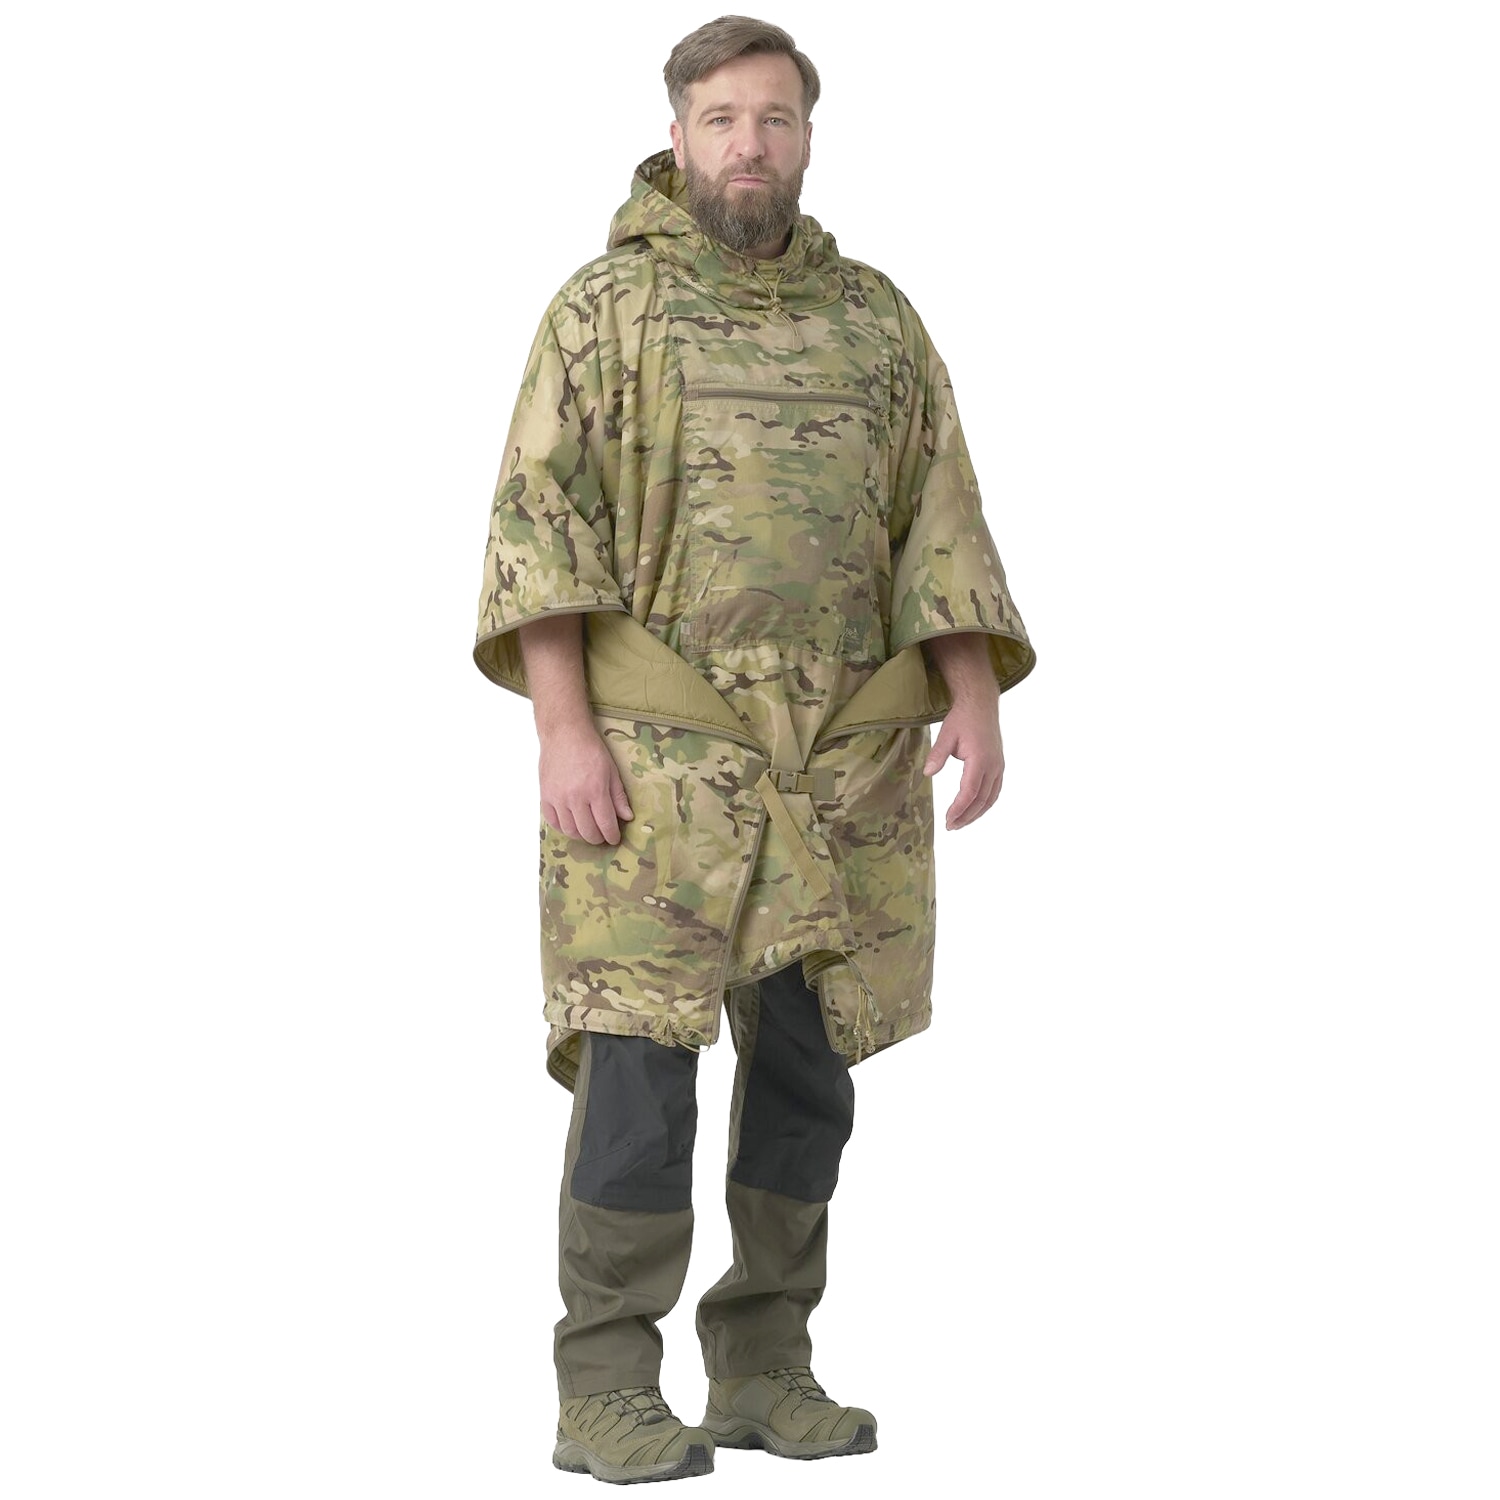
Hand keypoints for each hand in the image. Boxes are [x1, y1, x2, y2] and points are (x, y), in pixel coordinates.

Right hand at [540, 722, 633, 844]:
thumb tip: (627, 817)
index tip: (614, 838)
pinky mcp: (545, 796)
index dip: (611, 835)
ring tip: (587, 832)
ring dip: (581, 836)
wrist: (564, 734)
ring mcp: (558, 798)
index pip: (605, 823)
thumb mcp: (612, 771)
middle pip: (587, 831)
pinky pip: (553, 822)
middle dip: (597, 838)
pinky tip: (571, 826)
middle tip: (602, 836)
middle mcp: (575, 797)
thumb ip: (618, 796)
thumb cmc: (590, 749)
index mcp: (595, 790)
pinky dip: (563, 828)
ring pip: (569, 830)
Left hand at [923, 699, 1004, 829]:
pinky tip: (975, 810)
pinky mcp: (999, 765)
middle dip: (966, 816)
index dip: (958, 809)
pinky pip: (995, 791)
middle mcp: (993, 766)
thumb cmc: (962, 719)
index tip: (947, 820)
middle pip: (981, 800)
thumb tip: (927, 773)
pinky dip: (985, 804)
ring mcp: (998, 766)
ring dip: (977, 813)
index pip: (969, 792)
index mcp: (980, 760)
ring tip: (961, 823)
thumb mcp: (946, 735)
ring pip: (991, 798)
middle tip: (951, 827)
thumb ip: (937, 755)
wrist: (981, 704)